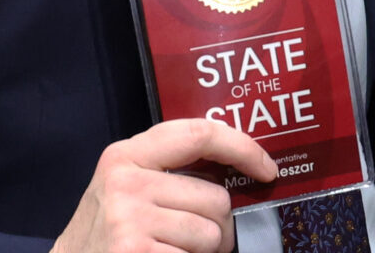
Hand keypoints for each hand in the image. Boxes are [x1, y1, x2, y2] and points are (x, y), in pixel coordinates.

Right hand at [51, 117, 276, 252]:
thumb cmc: (107, 231)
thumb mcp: (127, 188)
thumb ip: (170, 170)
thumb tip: (245, 166)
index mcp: (126, 156)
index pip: (199, 133)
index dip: (243, 148)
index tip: (267, 169)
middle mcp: (126, 183)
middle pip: (216, 198)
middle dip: (218, 225)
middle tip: (193, 239)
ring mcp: (129, 221)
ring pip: (211, 234)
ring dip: (205, 251)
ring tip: (174, 251)